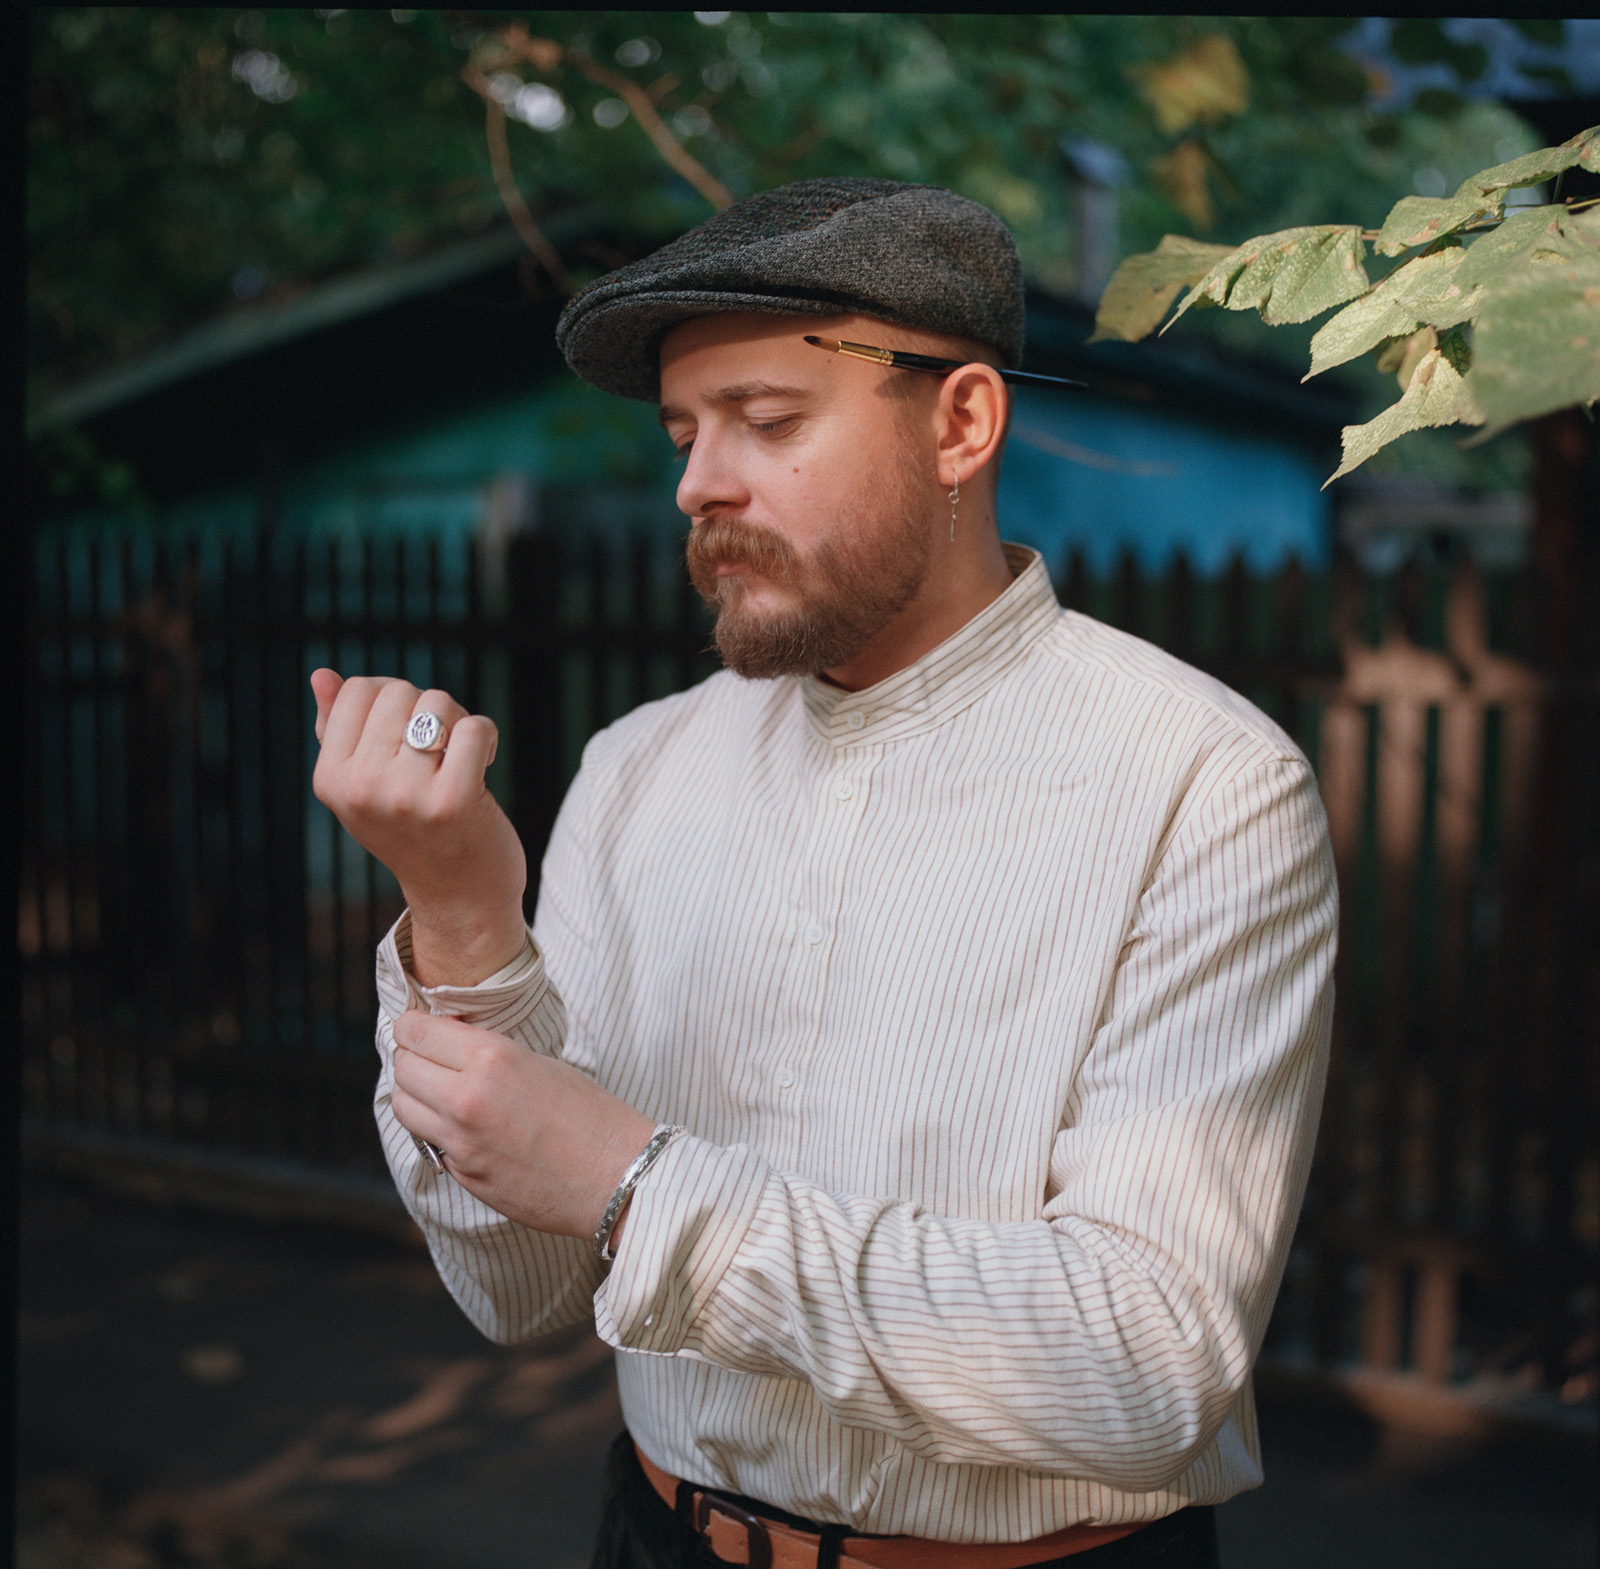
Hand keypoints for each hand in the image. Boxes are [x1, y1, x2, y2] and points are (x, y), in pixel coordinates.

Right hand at [310, 670, 527, 984]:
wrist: (459, 898)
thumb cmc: (416, 831)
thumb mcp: (366, 784)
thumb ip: (340, 729)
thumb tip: (322, 674)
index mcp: (330, 779)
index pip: (357, 689)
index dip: (393, 700)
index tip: (407, 735)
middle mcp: (360, 788)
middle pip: (399, 691)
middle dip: (428, 710)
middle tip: (439, 753)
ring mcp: (405, 796)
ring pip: (438, 703)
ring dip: (458, 722)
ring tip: (458, 760)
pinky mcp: (453, 802)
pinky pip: (474, 727)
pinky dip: (486, 738)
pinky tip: (483, 768)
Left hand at [391, 1010, 656, 1238]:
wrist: (616, 1176)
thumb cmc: (591, 1115)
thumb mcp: (539, 1063)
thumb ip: (488, 1054)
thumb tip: (450, 1047)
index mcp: (491, 1058)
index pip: (415, 1032)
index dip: (412, 1026)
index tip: (418, 1027)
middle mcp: (466, 1098)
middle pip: (402, 1068)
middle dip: (411, 1058)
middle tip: (430, 1058)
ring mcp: (460, 1142)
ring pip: (403, 1107)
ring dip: (415, 1095)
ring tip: (439, 1092)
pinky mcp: (462, 1174)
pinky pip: (428, 1143)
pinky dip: (436, 1130)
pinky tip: (464, 1127)